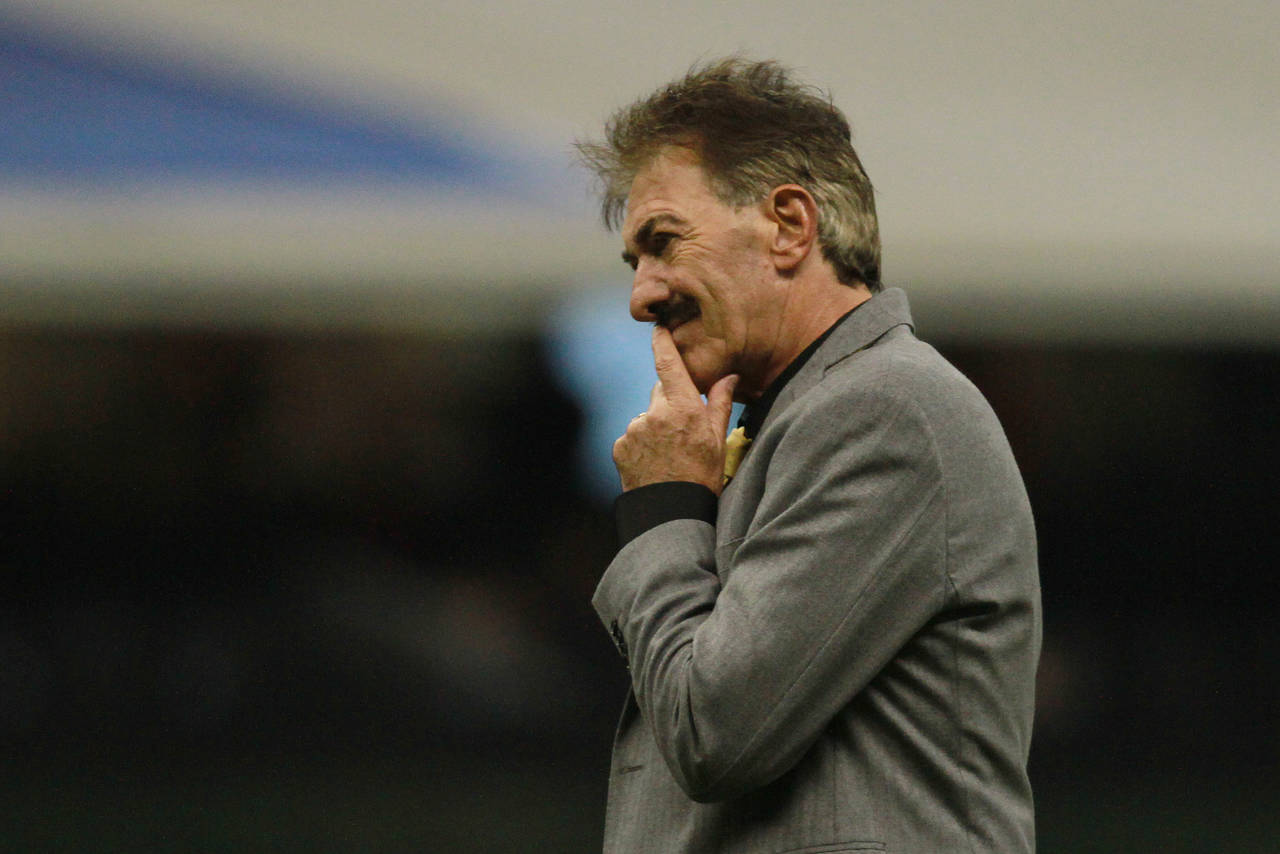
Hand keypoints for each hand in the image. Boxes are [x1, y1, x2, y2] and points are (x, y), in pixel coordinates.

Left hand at [613, 326, 737, 492]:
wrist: (671, 514)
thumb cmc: (701, 477)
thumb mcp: (718, 440)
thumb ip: (720, 403)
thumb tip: (728, 375)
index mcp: (682, 407)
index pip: (668, 363)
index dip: (662, 342)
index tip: (658, 328)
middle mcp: (654, 413)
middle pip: (660, 393)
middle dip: (670, 403)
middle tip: (684, 429)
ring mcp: (634, 430)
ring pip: (646, 417)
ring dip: (655, 426)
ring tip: (669, 453)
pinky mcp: (620, 446)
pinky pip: (632, 436)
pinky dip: (641, 444)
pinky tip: (654, 462)